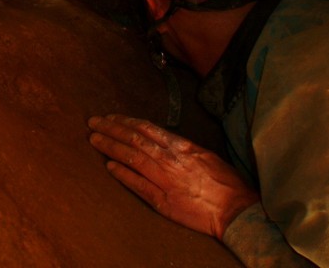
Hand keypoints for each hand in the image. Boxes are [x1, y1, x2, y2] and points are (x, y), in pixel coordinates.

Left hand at [88, 114, 258, 239]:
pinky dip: (122, 173)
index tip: (111, 117)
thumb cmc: (224, 182)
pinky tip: (109, 166)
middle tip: (93, 122)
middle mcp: (170, 159)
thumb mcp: (204, 155)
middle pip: (134, 139)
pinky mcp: (162, 201)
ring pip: (132, 157)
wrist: (235, 210)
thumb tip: (161, 139)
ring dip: (110, 147)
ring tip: (94, 139)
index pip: (146, 128)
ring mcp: (165, 180)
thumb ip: (181, 147)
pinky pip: (137, 184)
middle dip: (111, 129)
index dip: (125, 121)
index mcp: (181, 146)